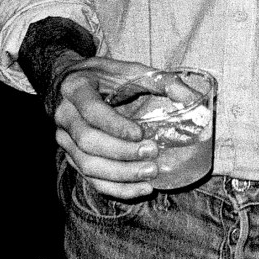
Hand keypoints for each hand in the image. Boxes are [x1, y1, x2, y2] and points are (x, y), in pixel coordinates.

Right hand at [48, 54, 163, 200]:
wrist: (72, 82)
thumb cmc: (104, 76)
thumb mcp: (129, 69)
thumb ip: (161, 80)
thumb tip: (193, 98)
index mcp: (76, 88)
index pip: (92, 111)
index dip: (115, 126)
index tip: (141, 133)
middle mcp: (64, 116)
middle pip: (88, 142)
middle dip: (122, 153)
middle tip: (153, 153)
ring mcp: (65, 140)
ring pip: (87, 165)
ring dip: (121, 174)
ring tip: (150, 174)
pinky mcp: (72, 157)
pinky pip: (91, 179)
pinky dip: (116, 188)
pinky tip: (141, 189)